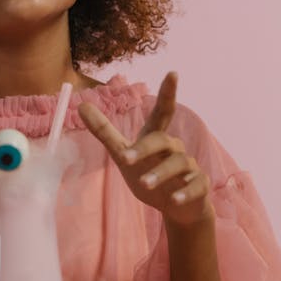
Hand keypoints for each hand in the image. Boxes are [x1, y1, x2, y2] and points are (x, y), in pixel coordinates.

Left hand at [78, 71, 213, 226]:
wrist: (178, 207)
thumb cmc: (149, 175)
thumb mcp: (123, 154)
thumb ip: (104, 131)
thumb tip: (81, 105)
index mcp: (156, 138)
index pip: (163, 111)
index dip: (168, 92)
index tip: (172, 73)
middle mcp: (174, 149)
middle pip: (162, 140)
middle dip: (145, 148)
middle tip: (126, 159)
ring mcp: (189, 167)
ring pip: (178, 163)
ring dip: (161, 173)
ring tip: (144, 185)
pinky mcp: (199, 186)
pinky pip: (196, 186)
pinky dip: (186, 192)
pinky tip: (175, 200)